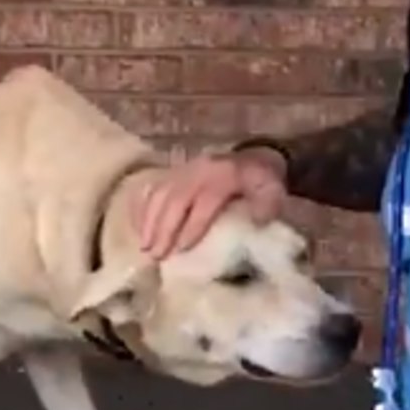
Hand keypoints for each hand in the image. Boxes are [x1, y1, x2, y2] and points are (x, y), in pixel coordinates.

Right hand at [132, 148, 287, 259]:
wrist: (253, 154)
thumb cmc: (260, 180)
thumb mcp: (272, 189)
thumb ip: (267, 204)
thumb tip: (257, 222)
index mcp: (222, 177)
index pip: (203, 204)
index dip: (191, 227)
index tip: (181, 251)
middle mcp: (198, 172)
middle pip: (175, 200)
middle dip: (164, 229)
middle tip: (156, 255)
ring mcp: (182, 171)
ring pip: (159, 194)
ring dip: (149, 221)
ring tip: (144, 246)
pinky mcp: (173, 173)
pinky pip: (152, 188)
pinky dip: (141, 207)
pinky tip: (137, 227)